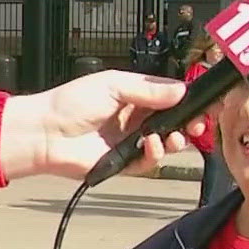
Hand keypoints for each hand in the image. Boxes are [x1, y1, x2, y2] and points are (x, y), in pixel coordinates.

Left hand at [0, 70, 202, 180]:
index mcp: (134, 95)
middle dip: (188, 123)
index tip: (202, 103)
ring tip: (174, 137)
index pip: (169, 97)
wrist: (46, 133)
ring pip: (165, 144)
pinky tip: (151, 145)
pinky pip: (148, 162)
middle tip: (197, 125)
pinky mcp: (124, 163)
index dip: (186, 101)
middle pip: (173, 122)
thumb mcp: (114, 85)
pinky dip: (155, 155)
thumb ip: (149, 89)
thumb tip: (181, 89)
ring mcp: (130, 141)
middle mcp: (135, 118)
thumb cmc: (71, 103)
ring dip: (175, 140)